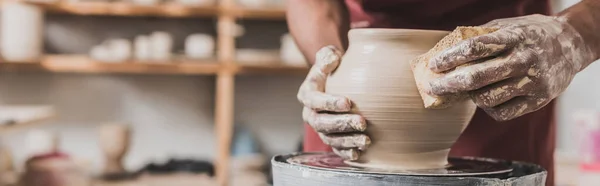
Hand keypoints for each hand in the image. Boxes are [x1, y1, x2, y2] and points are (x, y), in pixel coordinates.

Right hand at [297, 46, 369, 159]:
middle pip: (322, 123)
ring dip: (348, 141)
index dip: (330, 103)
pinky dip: (346, 153)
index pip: (315, 100)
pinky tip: (359, 153)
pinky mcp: (331, 138)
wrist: (336, 81)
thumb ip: (327, 55)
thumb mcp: (327, 56)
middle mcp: (310, 114)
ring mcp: (320, 128)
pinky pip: (336, 149)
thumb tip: (332, 59)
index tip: (349, 102)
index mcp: (307, 94)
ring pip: (330, 139)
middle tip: (362, 122)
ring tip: (366, 140)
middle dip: (342, 124)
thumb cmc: (333, 68)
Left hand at [428, 14, 594, 120]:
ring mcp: (533, 82)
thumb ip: (479, 36)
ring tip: (463, 90)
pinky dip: (487, 108)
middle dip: (448, 84)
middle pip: (477, 77)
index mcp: (514, 37)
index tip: (434, 65)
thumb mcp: (507, 26)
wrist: (570, 45)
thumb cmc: (528, 35)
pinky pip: (502, 113)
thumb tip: (444, 50)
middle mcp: (524, 59)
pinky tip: (485, 99)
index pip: (475, 48)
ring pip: (487, 99)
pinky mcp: (538, 101)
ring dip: (468, 96)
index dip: (450, 58)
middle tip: (432, 87)